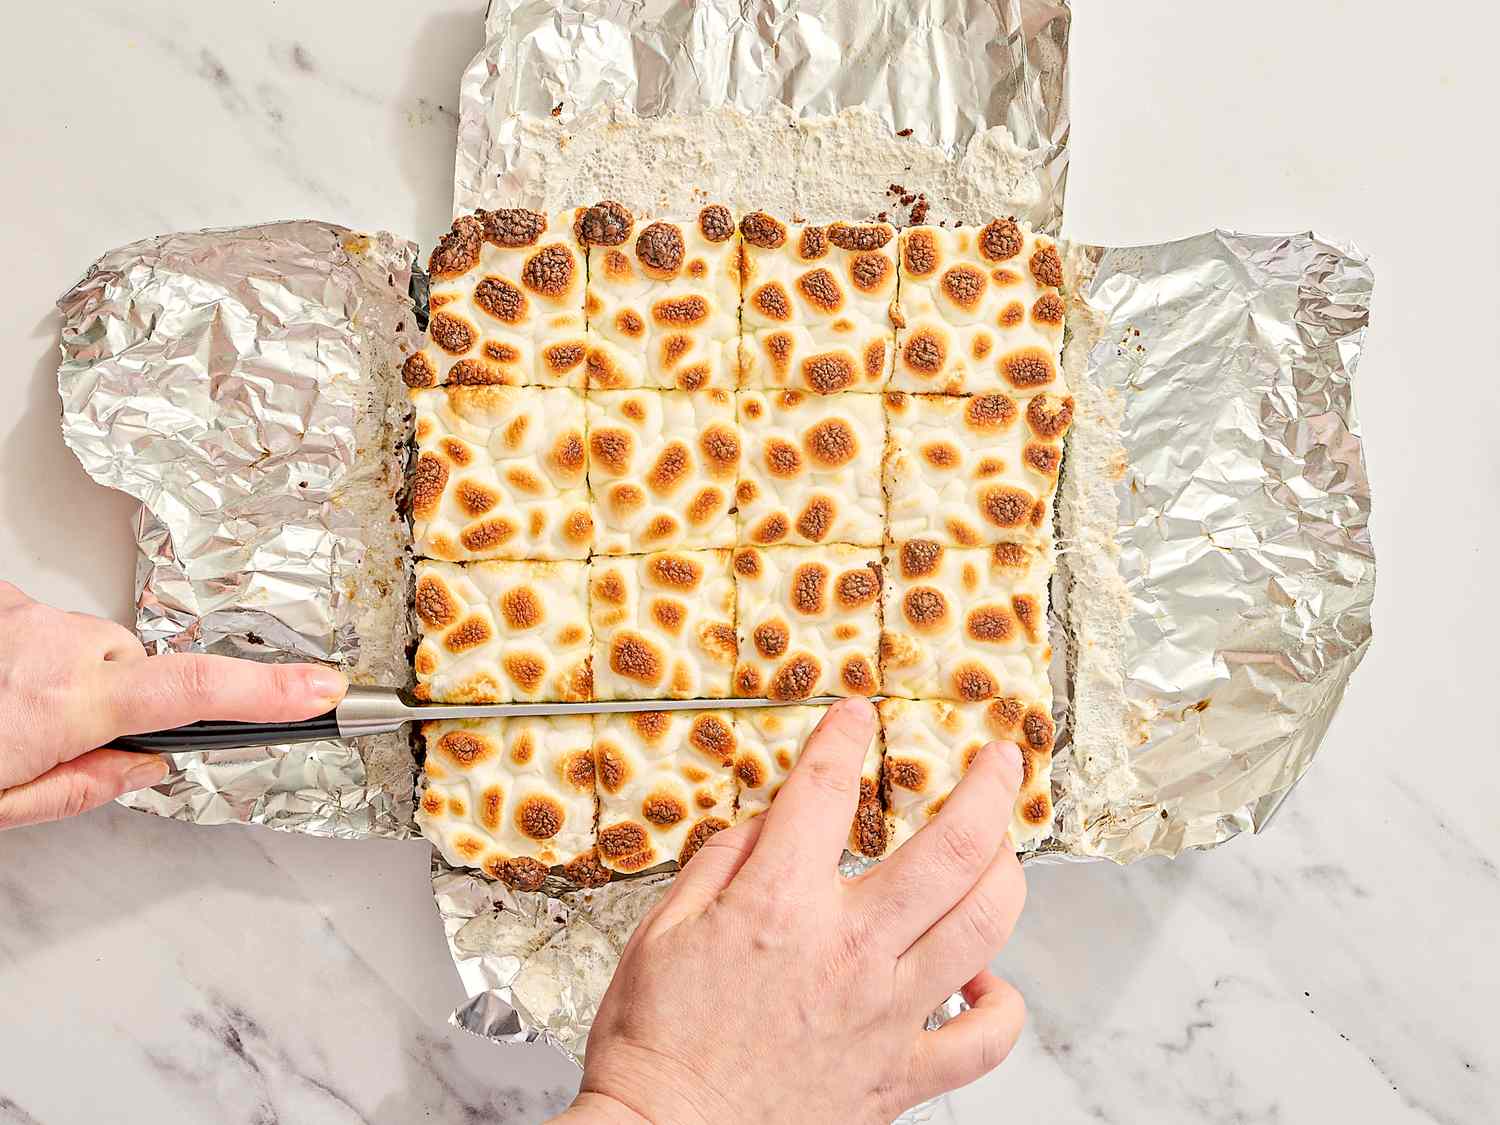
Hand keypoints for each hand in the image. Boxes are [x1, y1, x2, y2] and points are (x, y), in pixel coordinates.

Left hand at [0, 581, 347, 828]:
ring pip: (90, 644)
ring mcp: (27, 614)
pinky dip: (32, 650)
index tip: (322, 689)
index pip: (196, 692)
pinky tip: (1, 676)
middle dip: (117, 699)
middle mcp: (54, 648)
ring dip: (67, 675)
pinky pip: (44, 621)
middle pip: (135, 666)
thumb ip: (80, 789)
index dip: (269, 690)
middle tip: (56, 738)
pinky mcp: (4, 596)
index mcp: (65, 707)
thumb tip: (142, 768)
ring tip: (11, 707)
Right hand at [556, 697, 1027, 1124]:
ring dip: (1008, 871)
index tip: (855, 717)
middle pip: (953, 847)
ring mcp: (886, 1014)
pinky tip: (979, 976)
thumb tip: (770, 822)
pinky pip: (987, 1037)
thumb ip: (722, 862)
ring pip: (987, 923)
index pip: (826, 792)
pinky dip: (999, 1000)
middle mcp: (848, 951)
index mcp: (780, 906)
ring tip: (1001, 850)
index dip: (844, 738)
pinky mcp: (902, 1074)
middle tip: (1001, 760)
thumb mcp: (662, 931)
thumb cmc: (655, 1045)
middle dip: (990, 787)